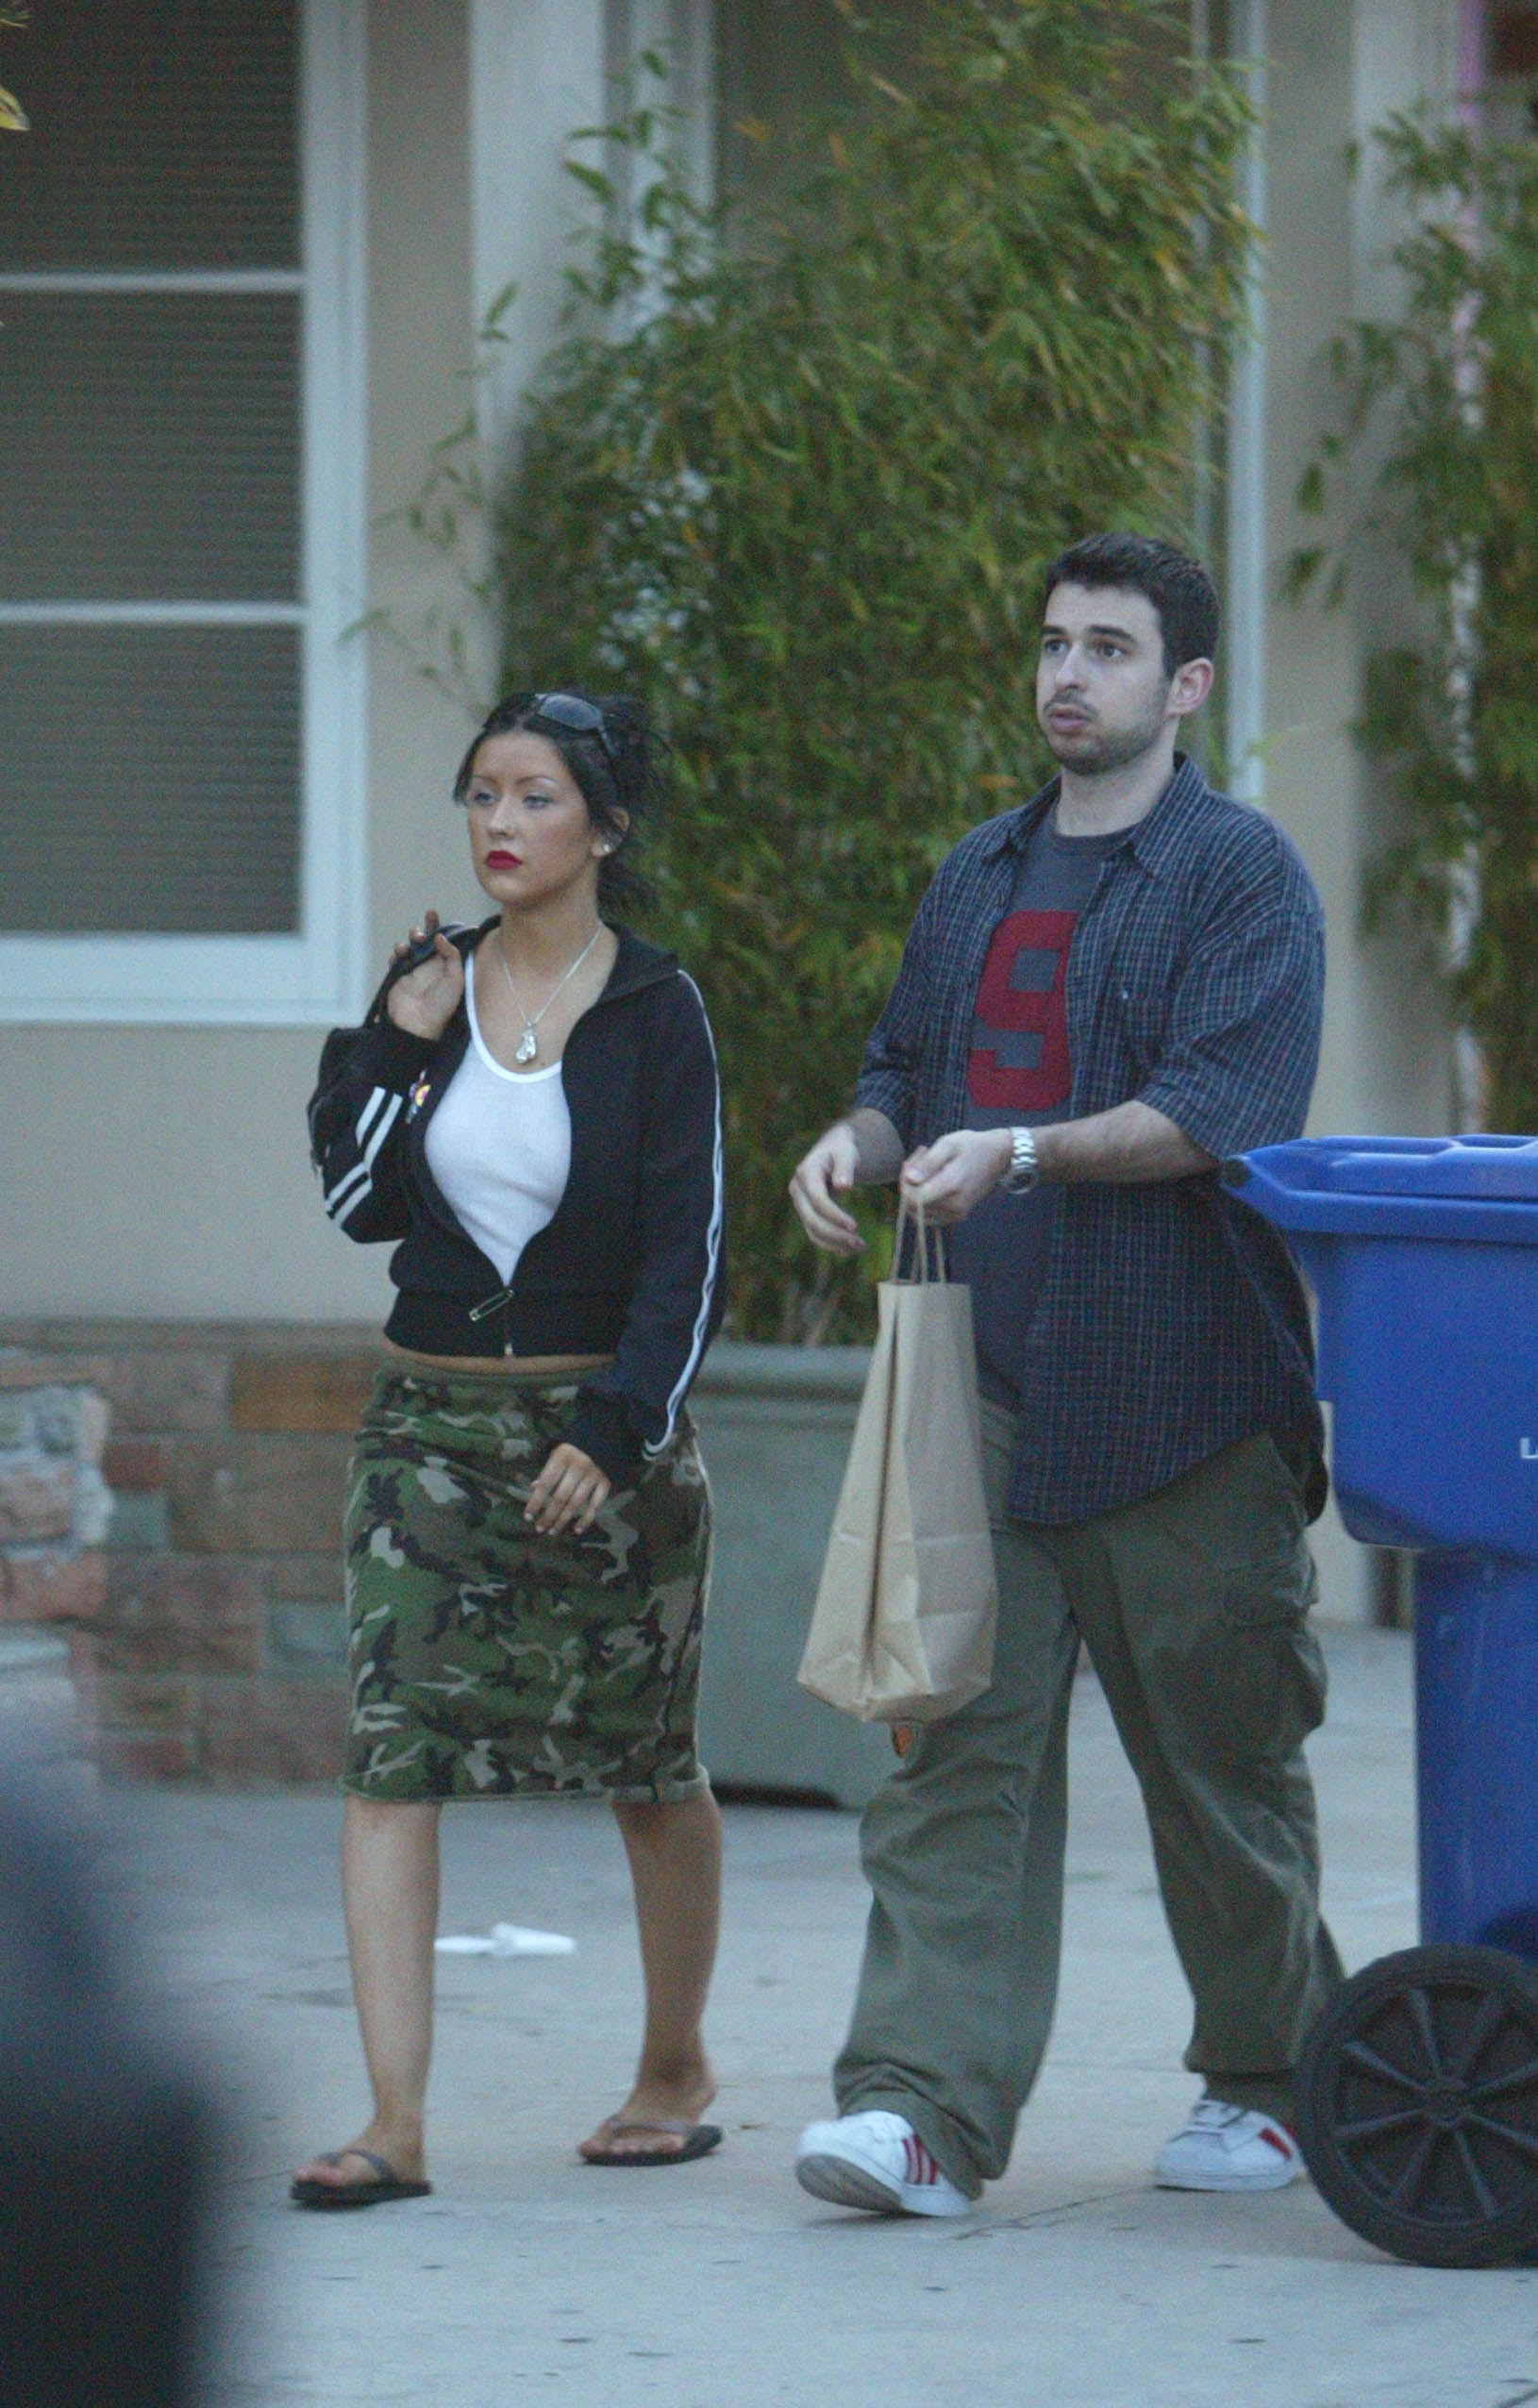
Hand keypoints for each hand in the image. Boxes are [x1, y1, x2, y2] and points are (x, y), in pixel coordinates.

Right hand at [386, 909, 463, 1040]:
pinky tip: (400, 956)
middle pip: (424, 941)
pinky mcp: (399, 976)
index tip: (432, 914)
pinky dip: (396, 954)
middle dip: (420, 931)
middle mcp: (430, 965)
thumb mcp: (455, 979)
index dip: (437, 926)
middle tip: (419, 933)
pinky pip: (395, 959)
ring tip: (410, 944)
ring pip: (409, 947)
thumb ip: (451, 955)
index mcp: (445, 965)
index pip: (442, 941)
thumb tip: (440, 936)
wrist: (419, 1023)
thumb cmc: (442, 1004)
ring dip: (407, 941)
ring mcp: (414, 970)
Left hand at [525, 1442, 611, 1536]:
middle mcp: (578, 1466)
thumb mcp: (557, 1453)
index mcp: (562, 1457)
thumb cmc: (574, 1448)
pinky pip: (595, 1505)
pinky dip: (586, 1519)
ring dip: (563, 1520)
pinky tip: (577, 1530)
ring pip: (575, 1503)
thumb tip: (533, 1488)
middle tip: (540, 1529)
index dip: (536, 1502)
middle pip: (560, 1497)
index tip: (528, 1517)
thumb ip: (546, 1470)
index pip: (546, 1484)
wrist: (605, 1437)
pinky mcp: (606, 1482)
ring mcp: (593, 1475)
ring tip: (553, 1531)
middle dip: (548, 1516)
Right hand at [789, 1121, 864, 1255]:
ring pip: (812, 1230)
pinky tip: (849, 1250)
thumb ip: (845, 1167)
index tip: (855, 1226)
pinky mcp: (807, 1213)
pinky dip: (831, 1244)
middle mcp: (798, 1190)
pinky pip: (815, 1233)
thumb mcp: (846, 1152)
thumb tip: (843, 1187)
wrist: (832, 1150)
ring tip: (860, 1247)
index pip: (817, 1199)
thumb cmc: (841, 1150)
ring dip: (835, 1243)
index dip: (834, 1215)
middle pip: (812, 1219)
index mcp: (806, 1172)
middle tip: (860, 1243)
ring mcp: (801, 1203)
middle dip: (835, 1234)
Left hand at [898, 1129, 1012, 1223]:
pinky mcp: (957, 1216)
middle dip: (908, 1184)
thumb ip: (928, 1162)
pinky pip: (929, 1215)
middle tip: (919, 1160)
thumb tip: (910, 1179)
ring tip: (925, 1169)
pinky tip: (930, 1182)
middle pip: (913, 1205)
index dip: (904, 1182)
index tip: (911, 1162)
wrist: (998, 1156)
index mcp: (950, 1186)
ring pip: (919, 1212)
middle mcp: (954, 1206)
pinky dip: (924, 1201)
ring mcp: (956, 1214)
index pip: (913, 1198)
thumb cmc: (972, 1146)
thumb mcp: (948, 1144)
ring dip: (915, 1192)